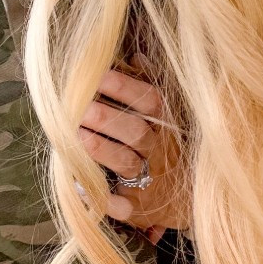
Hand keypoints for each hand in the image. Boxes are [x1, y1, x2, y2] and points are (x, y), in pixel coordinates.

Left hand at [80, 67, 188, 239]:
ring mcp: (150, 180)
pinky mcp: (138, 208)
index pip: (150, 101)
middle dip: (108, 118)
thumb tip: (136, 55)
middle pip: (136, 131)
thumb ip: (148, 88)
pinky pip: (121, 205)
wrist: (186, 202)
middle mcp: (160, 151)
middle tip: (81, 107)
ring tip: (76, 136)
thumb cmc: (164, 151)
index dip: (126, 87)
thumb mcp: (165, 120)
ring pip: (127, 163)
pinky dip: (102, 198)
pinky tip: (80, 188)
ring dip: (101, 149)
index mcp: (165, 125)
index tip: (99, 74)